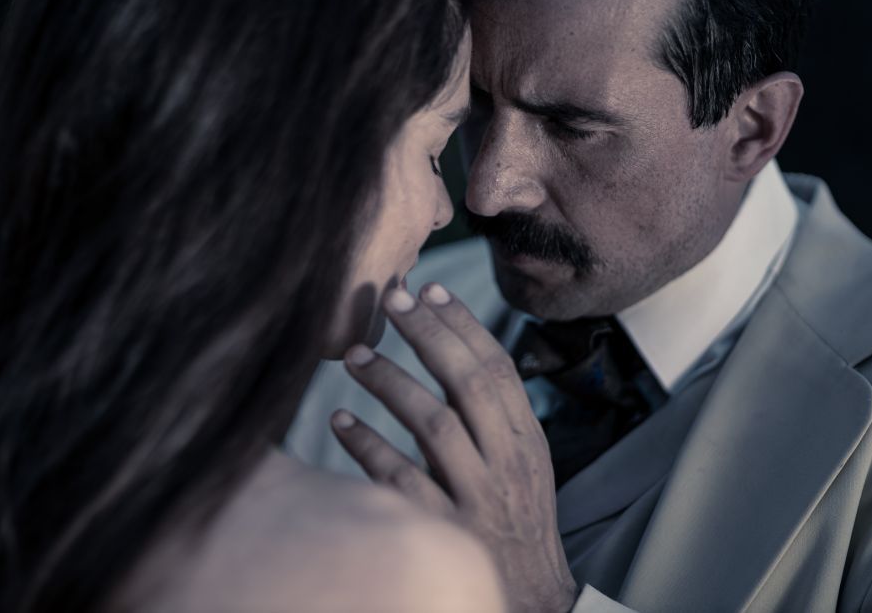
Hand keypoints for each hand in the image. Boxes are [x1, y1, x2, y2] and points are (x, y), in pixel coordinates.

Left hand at [331, 283, 577, 612]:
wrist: (531, 598)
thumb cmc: (516, 519)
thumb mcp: (521, 462)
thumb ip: (491, 414)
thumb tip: (450, 348)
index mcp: (525, 440)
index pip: (498, 368)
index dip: (463, 324)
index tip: (430, 289)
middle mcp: (505, 463)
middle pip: (467, 384)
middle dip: (429, 335)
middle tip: (392, 299)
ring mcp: (475, 498)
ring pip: (432, 425)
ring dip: (391, 383)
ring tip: (355, 357)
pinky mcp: (442, 531)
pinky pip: (399, 480)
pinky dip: (367, 447)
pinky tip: (339, 422)